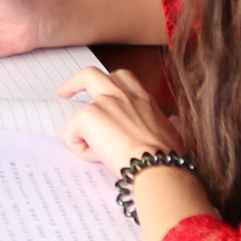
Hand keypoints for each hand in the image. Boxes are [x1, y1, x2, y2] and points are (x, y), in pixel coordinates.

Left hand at [54, 64, 177, 171]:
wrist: (157, 166)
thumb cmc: (168, 156)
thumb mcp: (174, 132)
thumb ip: (170, 123)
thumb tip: (175, 122)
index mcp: (142, 98)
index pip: (123, 79)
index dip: (110, 85)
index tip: (104, 95)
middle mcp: (122, 95)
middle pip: (92, 74)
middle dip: (75, 82)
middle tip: (65, 92)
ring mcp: (104, 102)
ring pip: (78, 109)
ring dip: (79, 128)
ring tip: (86, 146)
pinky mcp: (89, 115)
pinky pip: (72, 133)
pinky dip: (80, 148)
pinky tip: (97, 159)